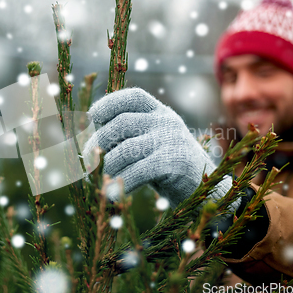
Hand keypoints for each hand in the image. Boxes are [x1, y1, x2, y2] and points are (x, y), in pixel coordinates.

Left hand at [84, 88, 237, 209]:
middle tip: (87, 160)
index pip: (132, 97)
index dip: (109, 103)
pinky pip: (139, 170)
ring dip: (106, 166)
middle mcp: (166, 121)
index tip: (92, 116)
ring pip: (127, 149)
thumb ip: (129, 136)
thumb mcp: (152, 142)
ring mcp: (172, 140)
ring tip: (96, 181)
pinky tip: (111, 195)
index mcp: (160, 112)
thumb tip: (88, 141)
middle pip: (122, 123)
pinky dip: (121, 184)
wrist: (206, 189)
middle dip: (98, 142)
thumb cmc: (168, 165)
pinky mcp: (175, 163)